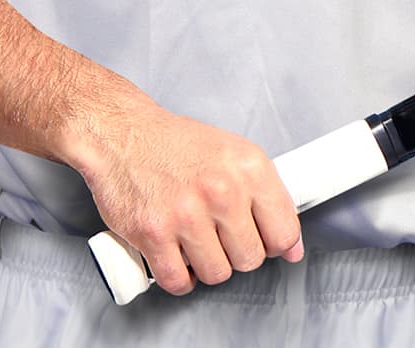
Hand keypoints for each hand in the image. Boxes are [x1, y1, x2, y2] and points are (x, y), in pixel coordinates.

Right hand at [75, 95, 303, 295]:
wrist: (122, 133)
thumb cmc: (175, 144)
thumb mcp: (232, 154)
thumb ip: (265, 197)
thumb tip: (292, 248)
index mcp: (248, 166)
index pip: (284, 231)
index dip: (274, 243)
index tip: (262, 240)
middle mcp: (221, 189)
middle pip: (251, 258)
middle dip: (236, 252)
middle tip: (218, 233)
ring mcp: (187, 214)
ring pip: (217, 274)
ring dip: (206, 265)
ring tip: (194, 239)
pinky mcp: (154, 234)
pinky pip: (179, 282)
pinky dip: (177, 276)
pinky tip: (175, 254)